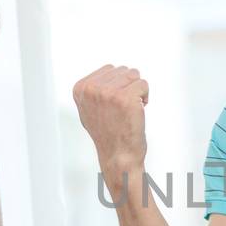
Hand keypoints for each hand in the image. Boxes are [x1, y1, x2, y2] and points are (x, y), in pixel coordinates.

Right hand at [72, 65, 149, 186]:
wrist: (118, 156)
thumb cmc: (108, 134)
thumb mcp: (90, 109)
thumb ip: (94, 89)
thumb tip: (110, 71)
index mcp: (81, 88)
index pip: (109, 69)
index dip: (117, 86)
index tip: (111, 106)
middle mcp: (92, 89)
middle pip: (123, 70)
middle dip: (128, 87)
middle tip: (122, 109)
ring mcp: (108, 93)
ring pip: (134, 75)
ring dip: (137, 91)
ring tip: (129, 110)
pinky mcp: (125, 98)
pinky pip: (143, 85)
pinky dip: (145, 98)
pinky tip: (137, 112)